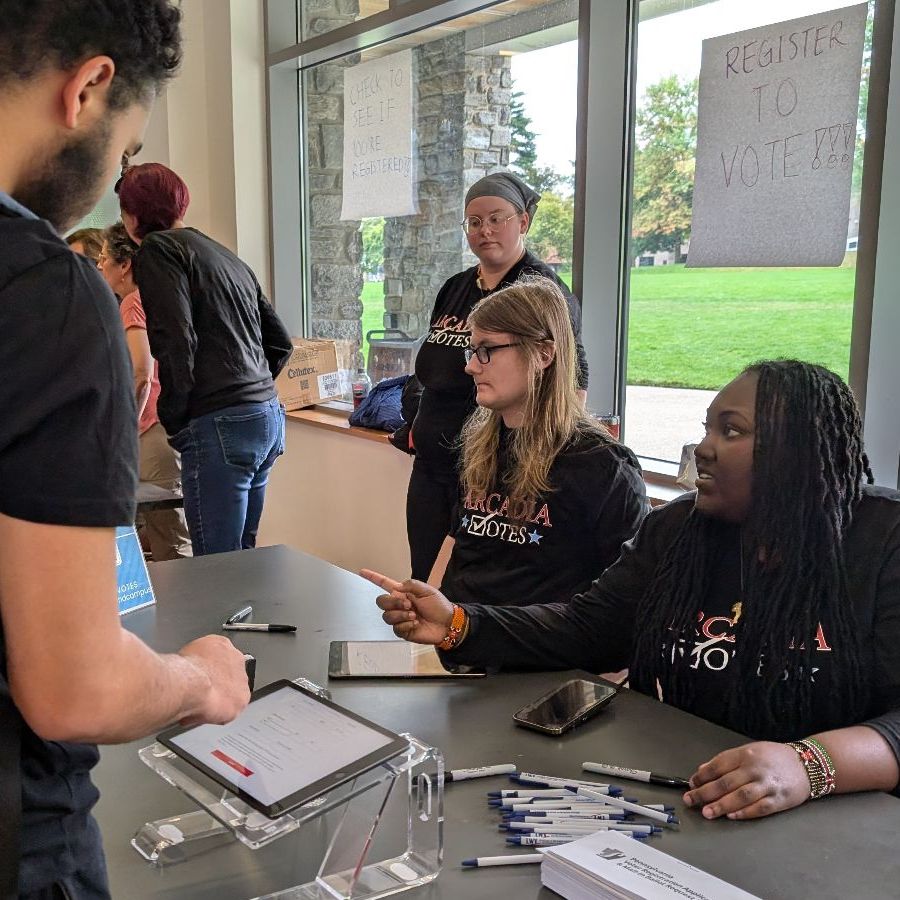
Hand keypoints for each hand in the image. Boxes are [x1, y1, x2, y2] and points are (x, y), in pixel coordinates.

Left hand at [178, 635, 250, 724]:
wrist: (190, 686)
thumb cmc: (197, 702)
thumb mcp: (207, 719)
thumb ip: (213, 712)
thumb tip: (201, 712)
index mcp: (242, 697)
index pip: (234, 694)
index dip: (220, 693)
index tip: (209, 693)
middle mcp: (243, 675)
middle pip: (231, 674)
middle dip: (218, 676)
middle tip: (200, 682)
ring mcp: (234, 658)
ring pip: (222, 658)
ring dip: (211, 662)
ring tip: (194, 670)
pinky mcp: (222, 643)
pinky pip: (213, 644)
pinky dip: (204, 648)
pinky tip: (192, 657)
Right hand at [360, 569, 453, 644]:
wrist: (447, 624)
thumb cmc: (439, 606)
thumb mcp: (427, 590)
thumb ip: (411, 585)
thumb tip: (397, 587)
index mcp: (403, 592)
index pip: (384, 584)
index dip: (373, 577)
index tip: (362, 572)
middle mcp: (399, 605)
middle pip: (381, 602)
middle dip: (393, 602)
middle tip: (409, 604)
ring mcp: (400, 618)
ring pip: (387, 616)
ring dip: (401, 615)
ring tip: (414, 615)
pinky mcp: (403, 630)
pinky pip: (396, 628)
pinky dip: (406, 624)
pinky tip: (415, 623)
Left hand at [683, 741, 809, 819]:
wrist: (807, 764)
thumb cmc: (774, 757)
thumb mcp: (749, 750)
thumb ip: (726, 761)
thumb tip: (703, 770)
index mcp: (745, 754)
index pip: (718, 765)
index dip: (702, 776)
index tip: (691, 784)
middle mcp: (755, 768)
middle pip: (725, 782)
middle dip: (705, 793)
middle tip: (691, 800)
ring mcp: (767, 785)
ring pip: (740, 796)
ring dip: (721, 806)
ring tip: (707, 812)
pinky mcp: (779, 800)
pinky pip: (759, 808)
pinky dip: (744, 813)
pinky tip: (732, 816)